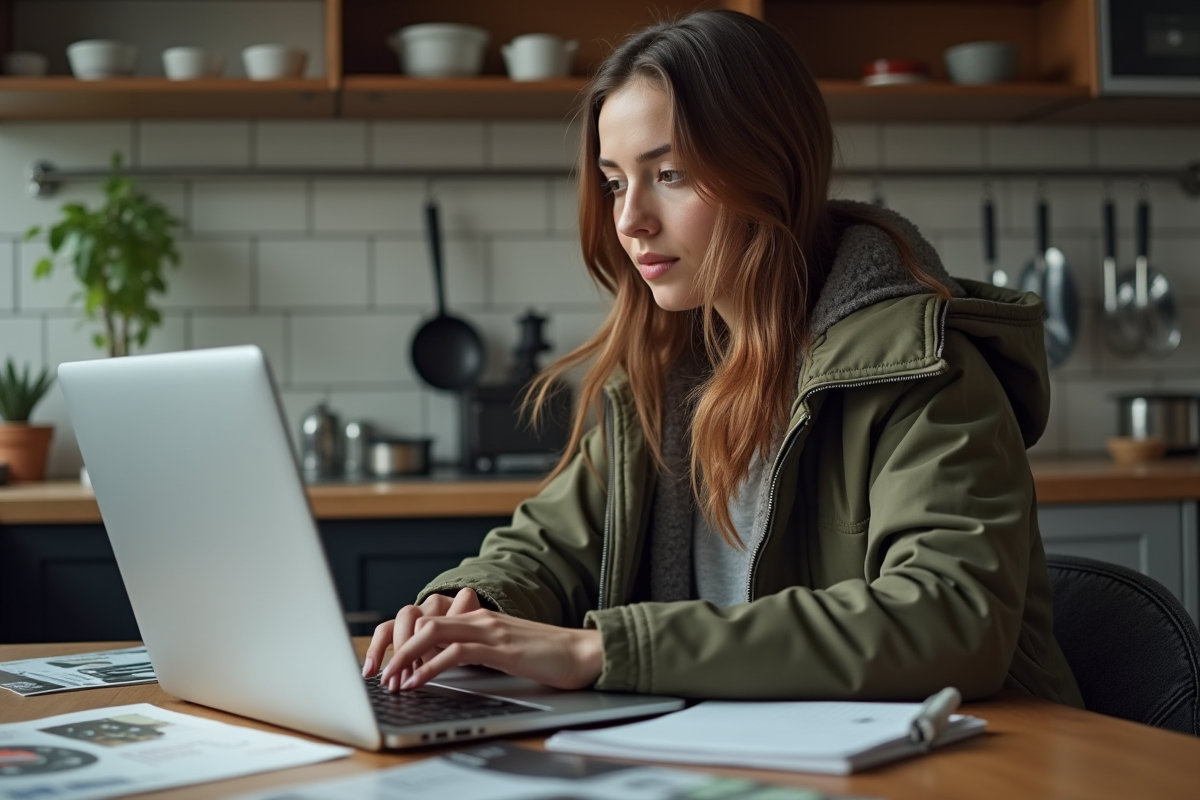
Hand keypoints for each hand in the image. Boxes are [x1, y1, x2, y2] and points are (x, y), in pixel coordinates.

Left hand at [368, 591, 603, 691]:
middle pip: (423, 622)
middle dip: (396, 647)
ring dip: (405, 657)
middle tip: (381, 674)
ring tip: (392, 680)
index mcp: (480, 619)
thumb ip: (479, 651)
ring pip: (432, 632)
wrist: (585, 653)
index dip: (403, 640)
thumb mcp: (505, 651)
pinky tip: (419, 681)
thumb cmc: (549, 656)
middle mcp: (481, 618)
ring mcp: (490, 630)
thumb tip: (449, 665)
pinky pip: (456, 651)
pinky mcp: (500, 647)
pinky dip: (431, 666)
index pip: (430, 620)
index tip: (389, 665)